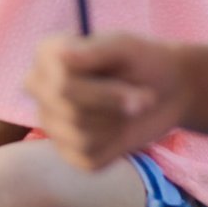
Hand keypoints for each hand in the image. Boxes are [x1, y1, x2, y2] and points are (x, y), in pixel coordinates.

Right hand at [25, 32, 190, 169]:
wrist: (166, 89)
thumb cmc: (141, 61)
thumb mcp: (125, 48)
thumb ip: (96, 50)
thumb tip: (62, 56)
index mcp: (47, 57)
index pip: (62, 85)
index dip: (104, 92)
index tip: (140, 89)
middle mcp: (41, 90)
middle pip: (69, 111)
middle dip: (114, 107)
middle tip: (146, 99)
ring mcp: (52, 122)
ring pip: (80, 136)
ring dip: (118, 124)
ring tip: (131, 109)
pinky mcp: (70, 151)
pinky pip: (89, 158)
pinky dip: (115, 147)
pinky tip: (122, 129)